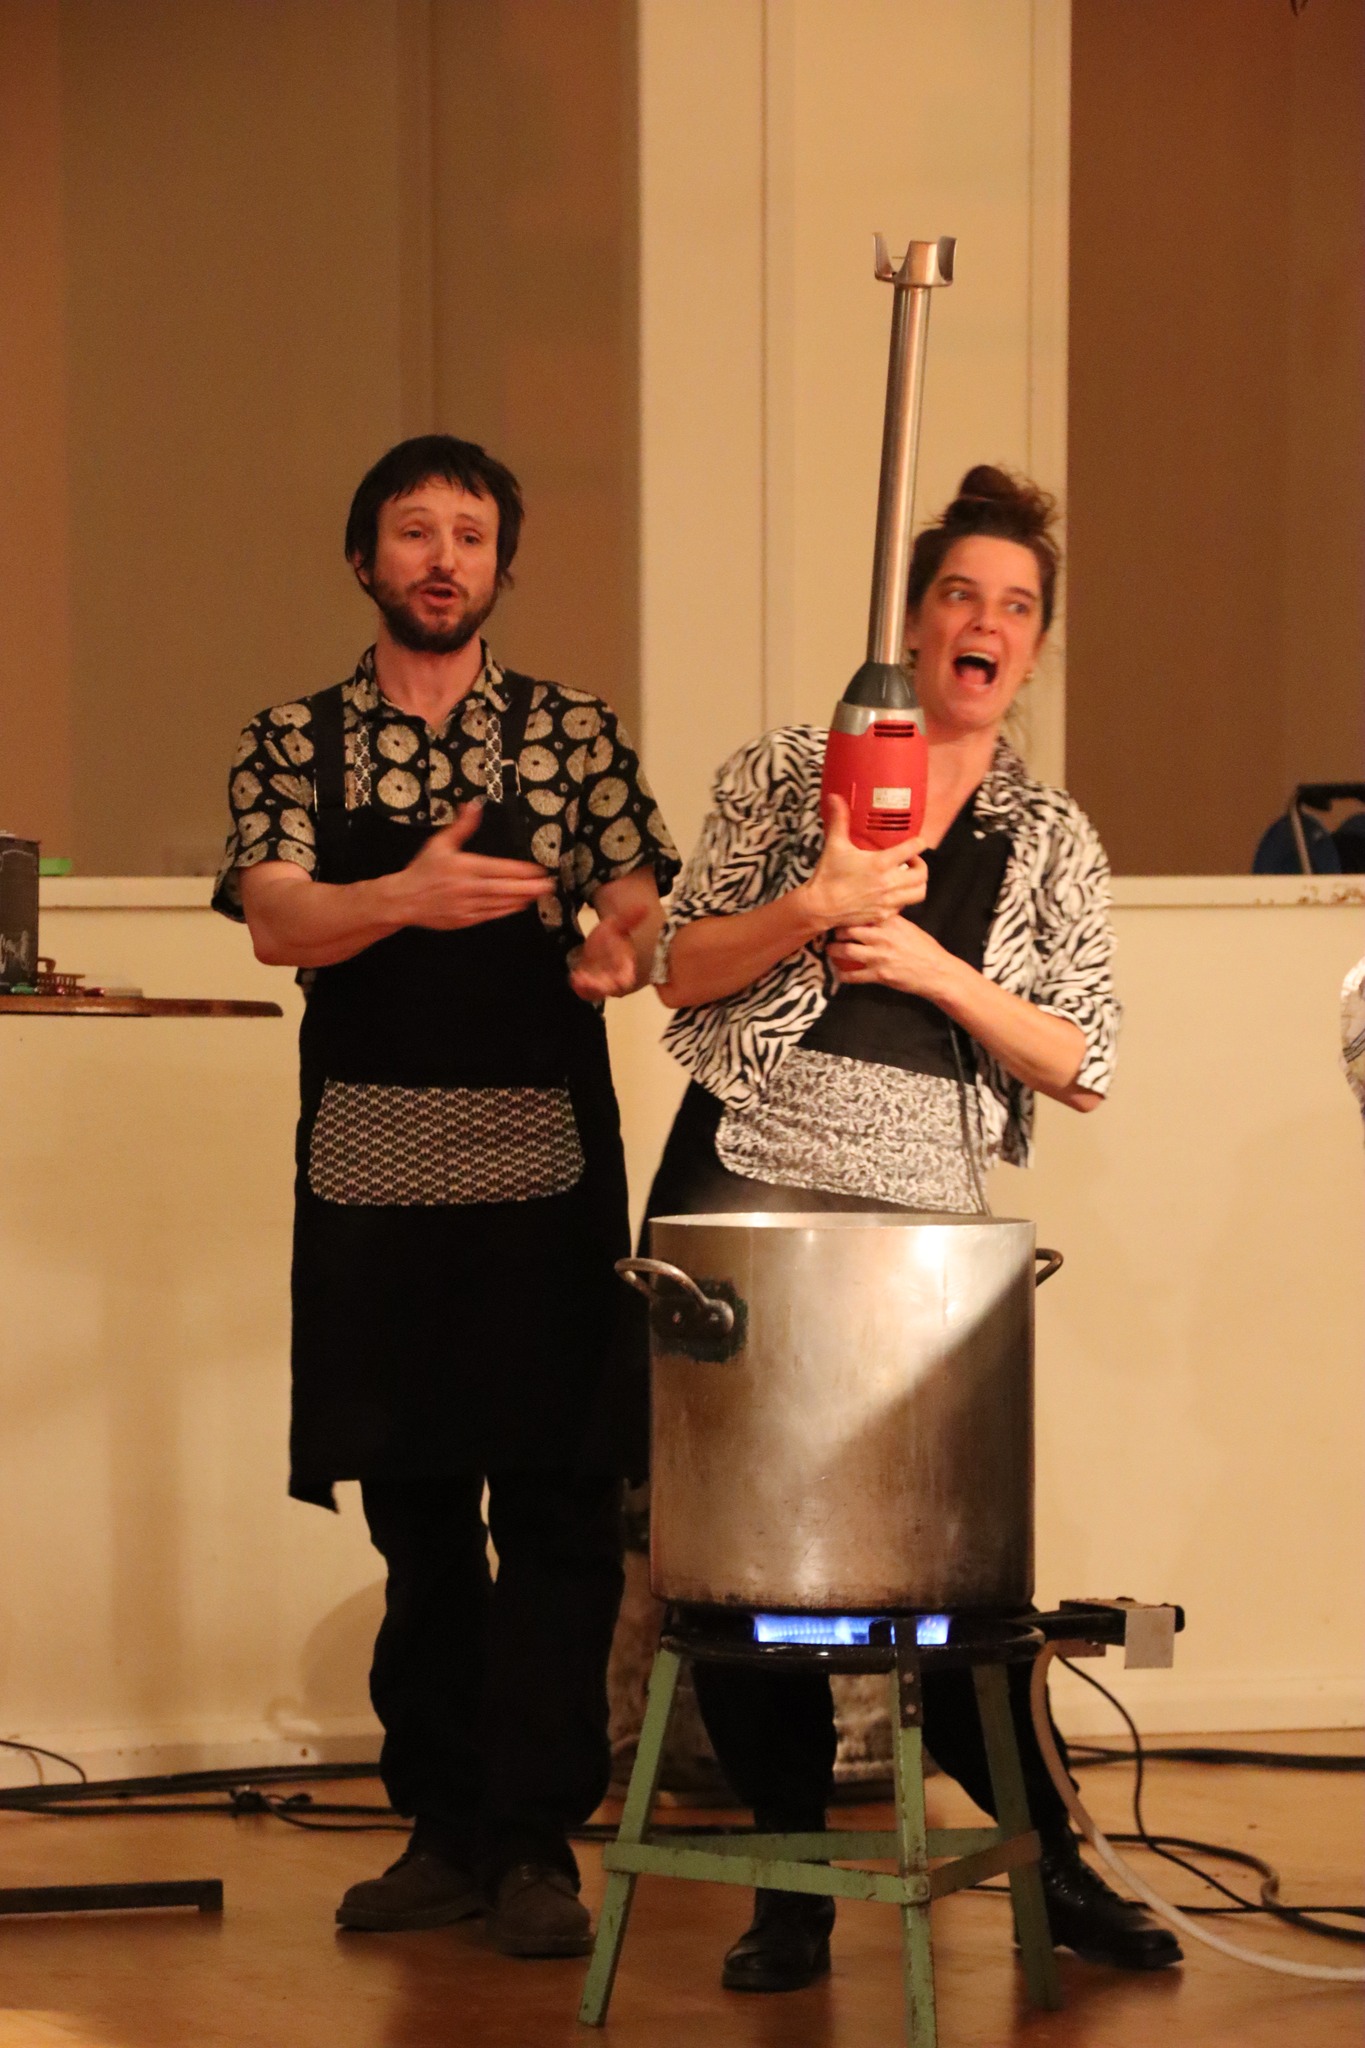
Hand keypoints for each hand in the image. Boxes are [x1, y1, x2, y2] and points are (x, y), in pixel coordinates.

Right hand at [395, 804, 553, 928]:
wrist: (404, 899)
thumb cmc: (423, 869)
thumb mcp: (440, 843)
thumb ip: (462, 826)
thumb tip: (474, 806)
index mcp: (463, 867)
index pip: (498, 869)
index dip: (520, 871)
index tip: (538, 870)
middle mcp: (468, 888)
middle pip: (504, 888)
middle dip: (529, 888)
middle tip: (549, 885)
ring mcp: (467, 906)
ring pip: (500, 904)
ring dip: (521, 899)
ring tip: (539, 895)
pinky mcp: (465, 920)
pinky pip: (491, 915)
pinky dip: (507, 911)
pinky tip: (519, 905)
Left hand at [569, 903, 648, 1000]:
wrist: (600, 942)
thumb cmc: (613, 934)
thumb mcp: (618, 924)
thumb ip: (630, 918)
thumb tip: (644, 907)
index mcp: (626, 966)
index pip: (628, 976)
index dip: (625, 978)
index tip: (622, 979)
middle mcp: (614, 978)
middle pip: (611, 988)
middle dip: (603, 986)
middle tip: (593, 980)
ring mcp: (600, 983)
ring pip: (596, 992)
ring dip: (589, 988)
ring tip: (579, 978)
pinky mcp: (587, 984)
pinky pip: (584, 991)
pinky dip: (579, 987)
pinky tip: (573, 977)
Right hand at [799, 796, 927, 932]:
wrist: (820, 907)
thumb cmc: (828, 875)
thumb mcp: (835, 845)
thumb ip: (839, 820)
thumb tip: (835, 797)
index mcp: (881, 862)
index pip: (914, 848)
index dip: (919, 842)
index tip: (916, 842)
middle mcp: (890, 883)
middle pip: (923, 874)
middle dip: (921, 865)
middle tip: (911, 861)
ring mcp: (889, 901)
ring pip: (919, 893)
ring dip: (916, 884)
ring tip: (906, 878)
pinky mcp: (884, 915)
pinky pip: (903, 908)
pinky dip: (902, 900)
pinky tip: (891, 894)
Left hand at [827, 917, 956, 1000]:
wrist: (937, 973)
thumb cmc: (926, 950)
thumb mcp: (910, 928)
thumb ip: (892, 921)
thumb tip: (876, 914)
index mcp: (891, 922)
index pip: (863, 913)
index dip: (849, 913)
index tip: (841, 913)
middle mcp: (883, 937)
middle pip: (849, 929)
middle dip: (836, 930)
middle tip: (831, 932)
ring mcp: (879, 956)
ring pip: (847, 950)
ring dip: (833, 950)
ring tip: (829, 950)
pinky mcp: (879, 975)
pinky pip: (854, 975)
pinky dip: (843, 975)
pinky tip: (838, 974)